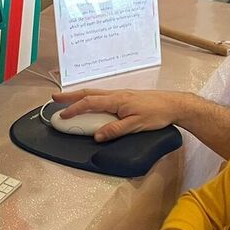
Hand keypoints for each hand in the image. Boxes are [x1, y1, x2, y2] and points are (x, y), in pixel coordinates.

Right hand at [52, 89, 185, 141]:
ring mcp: (120, 94)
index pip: (90, 103)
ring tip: (68, 100)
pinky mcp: (125, 97)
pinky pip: (103, 96)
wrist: (173, 104)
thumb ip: (115, 130)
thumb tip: (98, 136)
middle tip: (55, 98)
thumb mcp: (136, 125)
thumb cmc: (157, 113)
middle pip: (88, 93)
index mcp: (116, 100)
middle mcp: (116, 94)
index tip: (62, 116)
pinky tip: (90, 103)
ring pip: (95, 93)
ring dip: (79, 96)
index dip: (74, 109)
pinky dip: (91, 98)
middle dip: (70, 96)